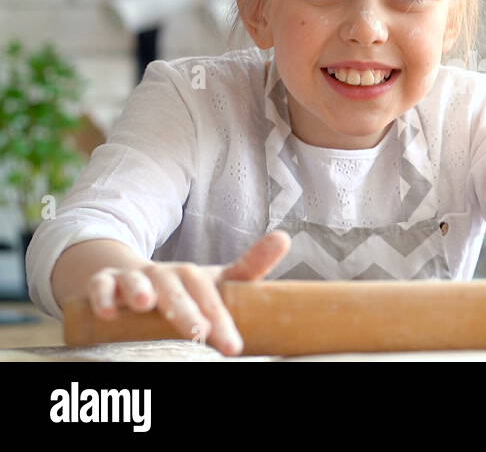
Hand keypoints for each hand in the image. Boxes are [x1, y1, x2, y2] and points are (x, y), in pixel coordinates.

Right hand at [85, 230, 290, 355]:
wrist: (124, 274)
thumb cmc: (178, 287)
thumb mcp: (214, 279)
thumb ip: (249, 266)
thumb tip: (285, 236)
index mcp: (194, 276)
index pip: (212, 294)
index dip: (222, 318)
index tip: (233, 347)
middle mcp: (166, 274)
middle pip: (179, 288)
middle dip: (187, 311)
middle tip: (198, 334)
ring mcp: (134, 276)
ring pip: (138, 281)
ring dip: (140, 290)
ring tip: (144, 304)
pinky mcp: (104, 282)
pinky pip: (101, 286)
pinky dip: (102, 297)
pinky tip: (107, 312)